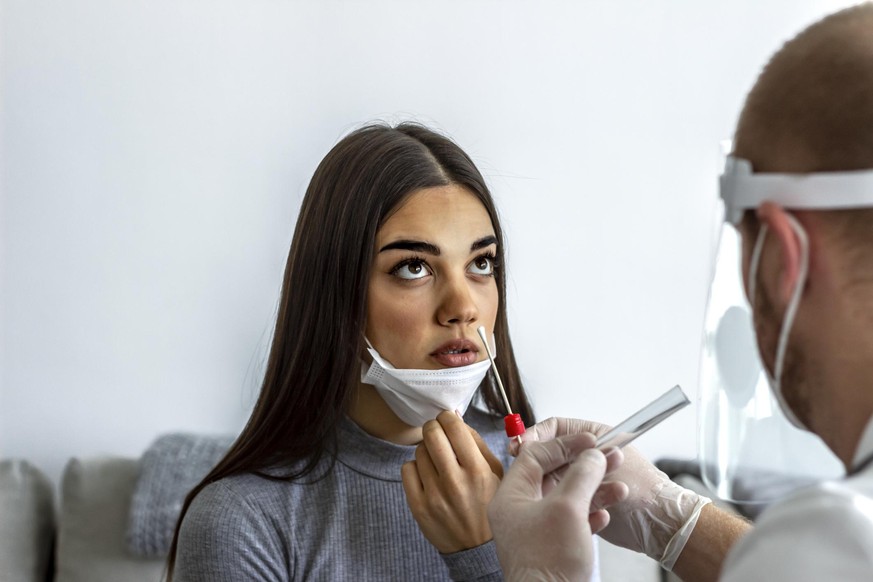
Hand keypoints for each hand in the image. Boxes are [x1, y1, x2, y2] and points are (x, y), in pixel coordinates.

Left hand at [401, 410, 503, 552]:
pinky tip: (427, 475)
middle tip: (438, 433)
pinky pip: (407, 469)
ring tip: (437, 461)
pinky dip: (415, 467)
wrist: (478, 548)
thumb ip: (477, 443)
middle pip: (431, 434)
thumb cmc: (489, 505)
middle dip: (434, 427)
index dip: (447, 417)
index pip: (453, 427)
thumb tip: (456, 419)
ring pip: (419, 451)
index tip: (447, 419)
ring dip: (427, 450)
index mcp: (477, 470)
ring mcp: (434, 495)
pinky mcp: (418, 507)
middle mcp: (454, 481)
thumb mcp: (496, 473)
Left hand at [488, 432, 626, 580]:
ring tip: (619, 486)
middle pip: (554, 476)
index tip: (589, 441)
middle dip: (585, 466)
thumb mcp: (568, 508)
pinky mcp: (552, 548)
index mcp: (511, 497)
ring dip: (594, 490)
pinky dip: (591, 514)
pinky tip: (606, 513)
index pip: (535, 456)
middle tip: (608, 456)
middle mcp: (520, 512)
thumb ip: (581, 475)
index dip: (564, 445)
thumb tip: (591, 455)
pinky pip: (573, 522)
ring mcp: (536, 531)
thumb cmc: (549, 563)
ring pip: (567, 499)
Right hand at [514, 417, 711, 570]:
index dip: (535, 435)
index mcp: (594, 436)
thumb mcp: (603, 461)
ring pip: (552, 476)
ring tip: (537, 488)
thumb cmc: (643, 488)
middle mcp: (587, 456)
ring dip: (547, 483)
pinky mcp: (581, 502)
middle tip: (521, 467)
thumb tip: (537, 442)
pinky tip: (551, 506)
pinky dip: (556, 500)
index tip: (520, 445)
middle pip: (550, 452)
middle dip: (536, 460)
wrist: (660, 526)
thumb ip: (569, 452)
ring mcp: (583, 479)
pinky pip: (560, 497)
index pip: (555, 428)